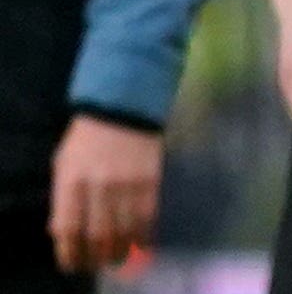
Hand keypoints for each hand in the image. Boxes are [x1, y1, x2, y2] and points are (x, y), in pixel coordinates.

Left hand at [48, 116, 161, 273]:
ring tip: (117, 258)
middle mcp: (99, 185)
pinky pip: (147, 217)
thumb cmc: (87, 139)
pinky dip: (143, 236)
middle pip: (98, 235)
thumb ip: (62, 198)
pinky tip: (139, 244)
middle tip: (97, 263)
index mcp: (71, 180)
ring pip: (124, 230)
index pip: (68, 229)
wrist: (124, 107)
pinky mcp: (151, 180)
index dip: (70, 253)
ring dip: (120, 251)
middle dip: (96, 256)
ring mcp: (127, 183)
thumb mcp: (63, 165)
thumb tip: (60, 232)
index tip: (73, 263)